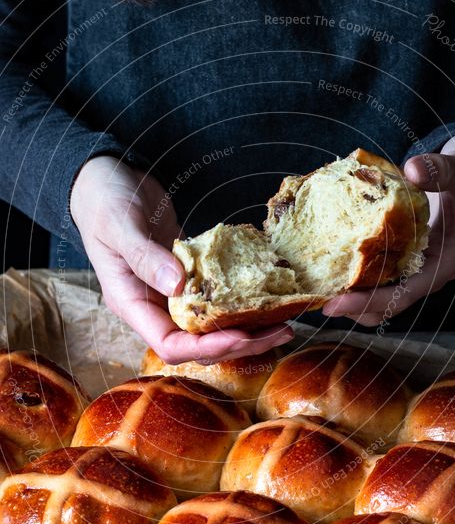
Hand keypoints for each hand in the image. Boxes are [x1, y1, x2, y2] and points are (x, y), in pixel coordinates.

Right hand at [70, 156, 293, 362]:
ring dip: (247, 327)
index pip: (170, 345)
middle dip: (239, 343)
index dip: (207, 347)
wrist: (103, 176)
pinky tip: (268, 296)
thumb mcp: (119, 224)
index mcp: (131, 303)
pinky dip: (241, 300)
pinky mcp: (188, 274)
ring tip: (283, 322)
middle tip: (279, 332)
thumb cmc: (102, 199)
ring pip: (212, 325)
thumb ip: (145, 256)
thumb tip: (178, 287)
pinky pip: (217, 297)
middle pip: (198, 344)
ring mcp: (171, 292)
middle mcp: (153, 305)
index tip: (241, 335)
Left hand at [323, 133, 454, 326]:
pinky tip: (334, 267)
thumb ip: (440, 170)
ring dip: (356, 296)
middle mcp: (435, 269)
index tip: (338, 305)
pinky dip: (360, 275)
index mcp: (450, 258)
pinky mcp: (411, 255)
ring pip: (387, 294)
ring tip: (321, 292)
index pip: (409, 291)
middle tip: (321, 304)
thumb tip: (412, 170)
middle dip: (357, 307)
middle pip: (393, 302)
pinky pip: (384, 274)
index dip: (372, 301)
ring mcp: (423, 264)